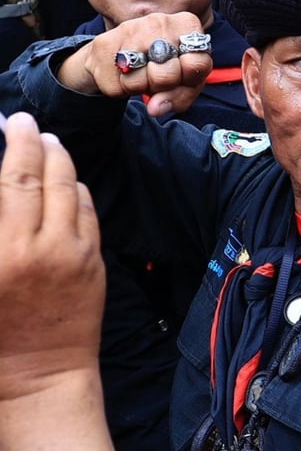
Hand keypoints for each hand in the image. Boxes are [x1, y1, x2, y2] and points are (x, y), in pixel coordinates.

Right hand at [0, 113, 102, 394]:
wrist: (39, 375)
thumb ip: (0, 227)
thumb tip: (7, 192)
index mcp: (2, 253)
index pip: (10, 183)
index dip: (11, 146)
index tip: (6, 123)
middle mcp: (37, 248)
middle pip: (39, 177)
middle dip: (31, 142)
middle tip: (23, 122)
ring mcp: (72, 253)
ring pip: (70, 188)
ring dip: (59, 159)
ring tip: (47, 142)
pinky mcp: (94, 261)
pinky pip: (88, 212)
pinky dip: (76, 189)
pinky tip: (67, 180)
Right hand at [56, 12, 212, 115]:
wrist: (118, 54)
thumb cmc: (161, 66)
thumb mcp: (184, 81)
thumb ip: (181, 95)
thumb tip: (156, 108)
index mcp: (187, 24)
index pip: (197, 64)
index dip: (189, 79)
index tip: (182, 74)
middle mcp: (160, 21)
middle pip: (167, 75)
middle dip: (162, 85)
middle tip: (157, 77)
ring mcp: (130, 29)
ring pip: (139, 82)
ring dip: (140, 87)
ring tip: (140, 73)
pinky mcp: (104, 43)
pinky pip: (116, 86)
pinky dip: (120, 89)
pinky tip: (123, 73)